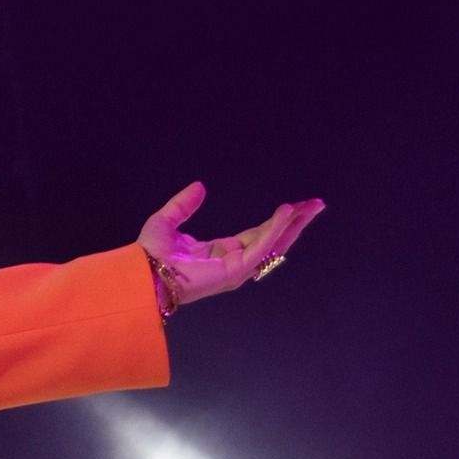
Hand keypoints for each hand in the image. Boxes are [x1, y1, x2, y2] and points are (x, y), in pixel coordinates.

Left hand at [138, 181, 324, 306]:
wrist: (141, 271)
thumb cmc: (150, 253)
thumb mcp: (168, 220)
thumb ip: (184, 204)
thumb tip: (201, 186)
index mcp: (220, 252)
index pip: (258, 235)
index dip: (277, 220)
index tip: (295, 205)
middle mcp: (232, 262)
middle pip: (272, 240)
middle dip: (295, 223)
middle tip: (317, 204)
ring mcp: (235, 270)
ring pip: (272, 245)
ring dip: (293, 225)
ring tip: (310, 207)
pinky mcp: (233, 271)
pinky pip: (260, 248)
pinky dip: (274, 230)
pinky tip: (286, 214)